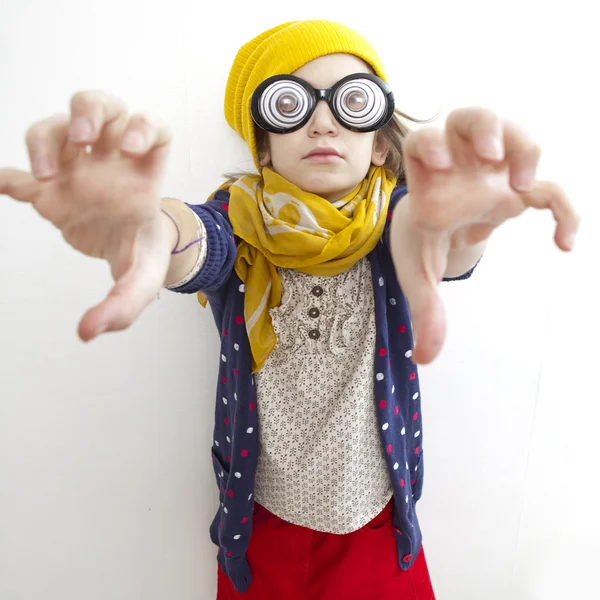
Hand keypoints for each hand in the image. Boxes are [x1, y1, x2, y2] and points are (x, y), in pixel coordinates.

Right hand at [0, 91, 174, 340]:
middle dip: (90, 112)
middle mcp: (110, 160)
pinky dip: (7, 177)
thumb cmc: (141, 251)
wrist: (127, 248)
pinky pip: (19, 172)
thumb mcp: (142, 279)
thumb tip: (90, 331)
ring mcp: (76, 167)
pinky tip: (2, 184)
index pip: (151, 128)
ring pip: (58, 126)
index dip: (142, 126)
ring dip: (46, 139)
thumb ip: (125, 304)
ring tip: (45, 176)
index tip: (129, 147)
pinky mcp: (48, 185)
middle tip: (83, 137)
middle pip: (103, 107)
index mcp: (144, 173)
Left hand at [389, 107, 580, 364]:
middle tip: (490, 151)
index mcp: (426, 177)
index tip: (434, 162)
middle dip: (484, 126)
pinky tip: (565, 245)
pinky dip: (564, 211)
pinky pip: (551, 190)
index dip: (428, 144)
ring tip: (526, 185)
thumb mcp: (418, 271)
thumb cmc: (422, 238)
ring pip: (516, 134)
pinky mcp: (518, 187)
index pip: (423, 143)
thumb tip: (424, 360)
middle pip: (472, 117)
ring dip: (525, 149)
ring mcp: (493, 169)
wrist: (437, 223)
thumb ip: (424, 309)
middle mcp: (459, 162)